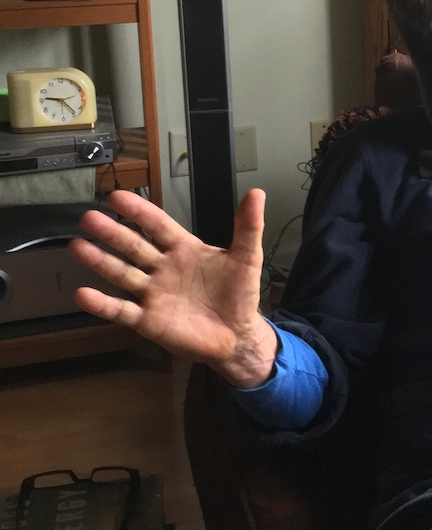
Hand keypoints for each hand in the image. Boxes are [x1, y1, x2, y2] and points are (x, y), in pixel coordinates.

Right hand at [69, 188, 278, 387]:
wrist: (238, 335)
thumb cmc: (239, 295)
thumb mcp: (247, 257)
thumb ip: (248, 226)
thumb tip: (256, 193)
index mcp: (184, 249)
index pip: (157, 225)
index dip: (139, 211)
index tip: (117, 197)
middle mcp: (163, 268)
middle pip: (133, 246)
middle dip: (111, 232)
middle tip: (88, 218)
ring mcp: (153, 293)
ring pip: (122, 274)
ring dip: (100, 261)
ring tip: (77, 247)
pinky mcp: (148, 320)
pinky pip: (121, 310)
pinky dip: (102, 304)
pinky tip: (83, 294)